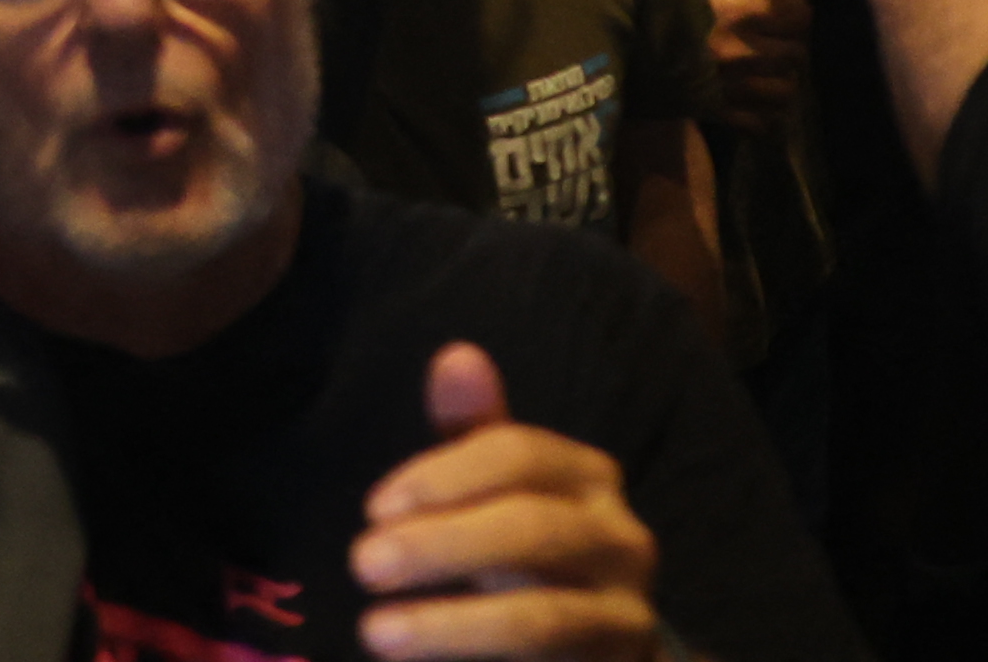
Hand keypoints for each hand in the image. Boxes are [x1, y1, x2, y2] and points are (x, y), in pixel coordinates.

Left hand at [353, 343, 662, 657]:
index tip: (373, 508)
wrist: (605, 649)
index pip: (518, 454)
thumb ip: (473, 432)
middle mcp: (621, 541)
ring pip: (543, 620)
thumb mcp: (501, 490)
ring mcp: (626, 618)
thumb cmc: (534, 555)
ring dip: (452, 626)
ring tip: (375, 633)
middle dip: (440, 546)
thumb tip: (456, 355)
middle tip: (362, 564)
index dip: (442, 475)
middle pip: (531, 531)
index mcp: (589, 478)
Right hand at [678, 0, 811, 134]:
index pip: (798, 14)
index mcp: (738, 10)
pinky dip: (764, 113)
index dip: (792, 1)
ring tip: (767, 66)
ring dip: (780, 78)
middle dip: (789, 39)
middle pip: (796, 54)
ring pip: (784, 92)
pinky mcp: (712, 111)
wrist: (603, 28)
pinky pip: (759, 123)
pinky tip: (753, 96)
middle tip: (773, 30)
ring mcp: (728, 86)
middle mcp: (740, 52)